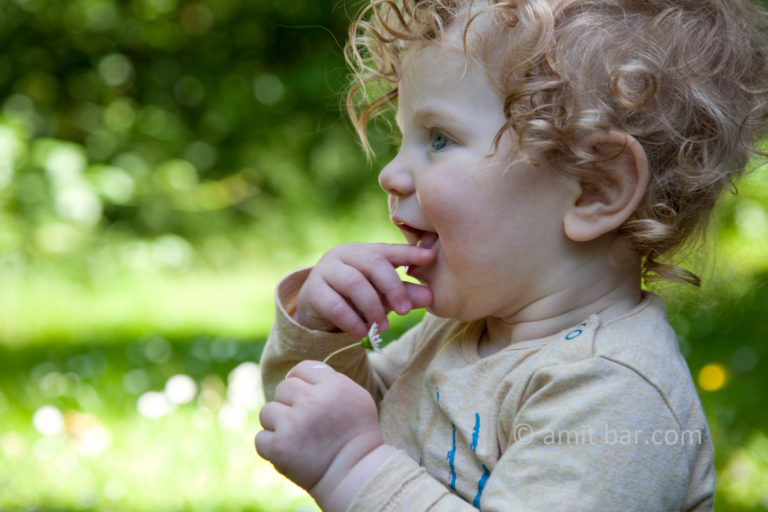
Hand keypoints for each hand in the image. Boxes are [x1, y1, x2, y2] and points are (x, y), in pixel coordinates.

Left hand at [255, 361, 388, 501]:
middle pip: (283, 388)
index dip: (302, 382)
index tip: (306, 397)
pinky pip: (261, 438)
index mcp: (332, 386)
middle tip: (306, 422)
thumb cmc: (357, 433)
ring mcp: (293, 424)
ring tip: (296, 437)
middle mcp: (312, 401)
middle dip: (291, 403)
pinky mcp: (279, 447)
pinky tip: (289, 451)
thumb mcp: (356, 396)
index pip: (301, 369)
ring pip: (267, 411)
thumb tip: (299, 371)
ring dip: (278, 424)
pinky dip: (272, 446)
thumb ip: (330, 378)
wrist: (355, 473)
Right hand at [294, 242, 434, 338]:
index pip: (388, 250)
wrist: (316, 311)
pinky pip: (336, 305)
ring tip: (383, 326)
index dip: (409, 252)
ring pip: (354, 283)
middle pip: (373, 263)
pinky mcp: (312, 291)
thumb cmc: (355, 299)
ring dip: (373, 307)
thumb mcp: (381, 296)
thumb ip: (404, 294)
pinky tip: (362, 333)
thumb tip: (431, 297)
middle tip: (404, 311)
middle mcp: (343, 255)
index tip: (430, 257)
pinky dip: (353, 321)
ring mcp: (324, 270)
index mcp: (363, 251)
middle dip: (392, 288)